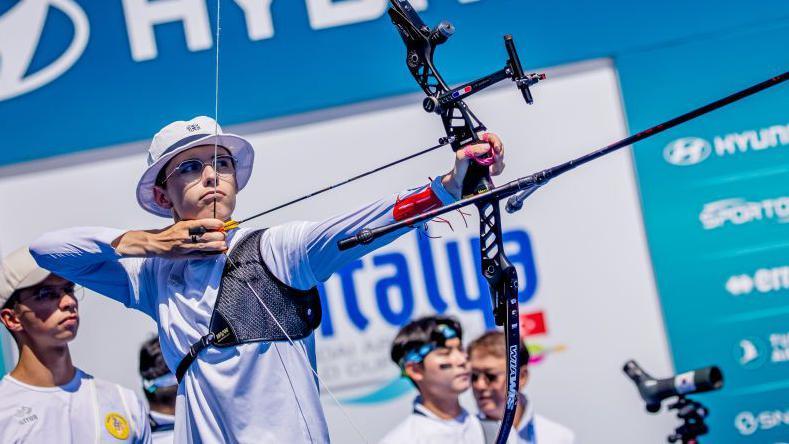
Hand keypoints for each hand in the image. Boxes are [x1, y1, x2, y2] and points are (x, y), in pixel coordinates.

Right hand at [113, 219, 227, 257]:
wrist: (156, 242)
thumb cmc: (171, 232)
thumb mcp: (181, 223)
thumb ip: (194, 222)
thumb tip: (211, 222)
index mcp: (185, 225)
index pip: (204, 223)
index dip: (216, 224)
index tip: (222, 224)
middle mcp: (186, 235)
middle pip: (207, 235)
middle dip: (219, 235)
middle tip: (224, 235)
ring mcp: (185, 247)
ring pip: (205, 246)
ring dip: (217, 246)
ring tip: (224, 245)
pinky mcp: (185, 256)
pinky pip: (200, 256)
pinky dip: (210, 255)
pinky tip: (218, 254)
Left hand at [442, 133, 504, 198]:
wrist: (460, 181)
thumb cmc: (459, 167)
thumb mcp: (462, 156)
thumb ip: (473, 149)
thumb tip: (486, 147)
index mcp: (477, 142)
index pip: (490, 137)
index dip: (496, 141)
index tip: (496, 149)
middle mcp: (483, 149)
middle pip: (498, 147)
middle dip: (498, 155)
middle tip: (494, 160)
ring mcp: (488, 157)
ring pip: (500, 157)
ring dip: (497, 164)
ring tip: (490, 169)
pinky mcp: (491, 166)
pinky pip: (500, 166)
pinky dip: (497, 170)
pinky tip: (490, 172)